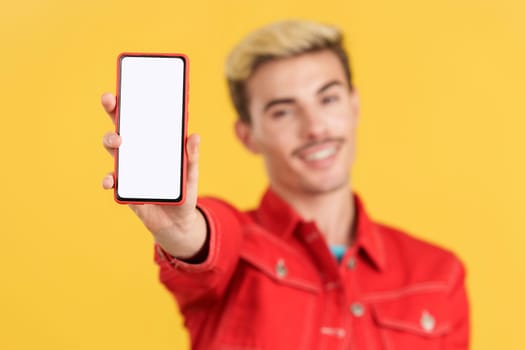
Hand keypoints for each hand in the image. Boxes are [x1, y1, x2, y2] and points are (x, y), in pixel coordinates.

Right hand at [100, 93, 206, 258]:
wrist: (178, 222)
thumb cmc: (184, 192)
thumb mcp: (191, 173)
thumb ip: (192, 156)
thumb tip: (195, 135)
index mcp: (154, 145)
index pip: (141, 119)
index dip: (132, 102)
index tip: (126, 86)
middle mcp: (138, 154)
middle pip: (121, 127)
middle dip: (113, 111)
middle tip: (110, 100)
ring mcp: (130, 170)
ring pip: (114, 151)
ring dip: (111, 141)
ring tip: (118, 141)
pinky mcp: (126, 190)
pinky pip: (113, 182)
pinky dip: (110, 180)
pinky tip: (112, 180)